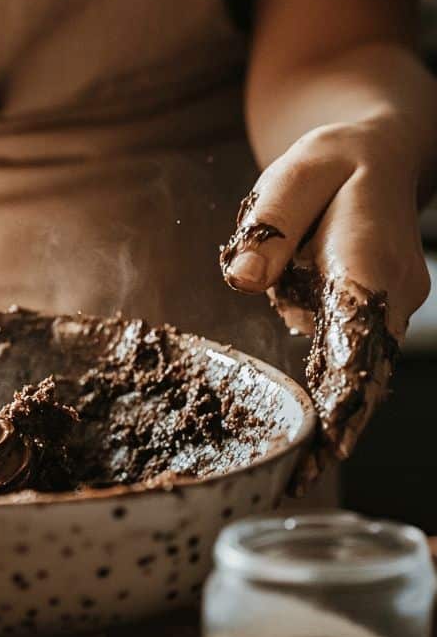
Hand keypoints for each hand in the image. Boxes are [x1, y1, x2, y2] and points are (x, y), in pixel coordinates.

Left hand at [221, 115, 430, 470]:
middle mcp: (392, 290)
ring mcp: (390, 305)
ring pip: (356, 364)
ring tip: (301, 465)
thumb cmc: (331, 166)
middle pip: (366, 365)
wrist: (374, 157)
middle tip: (305, 479)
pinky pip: (349, 352)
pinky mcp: (376, 313)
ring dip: (330, 404)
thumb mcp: (293, 177)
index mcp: (370, 257)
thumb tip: (243, 278)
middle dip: (340, 422)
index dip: (347, 390)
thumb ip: (269, 228)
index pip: (359, 332)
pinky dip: (329, 379)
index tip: (333, 442)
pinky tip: (311, 414)